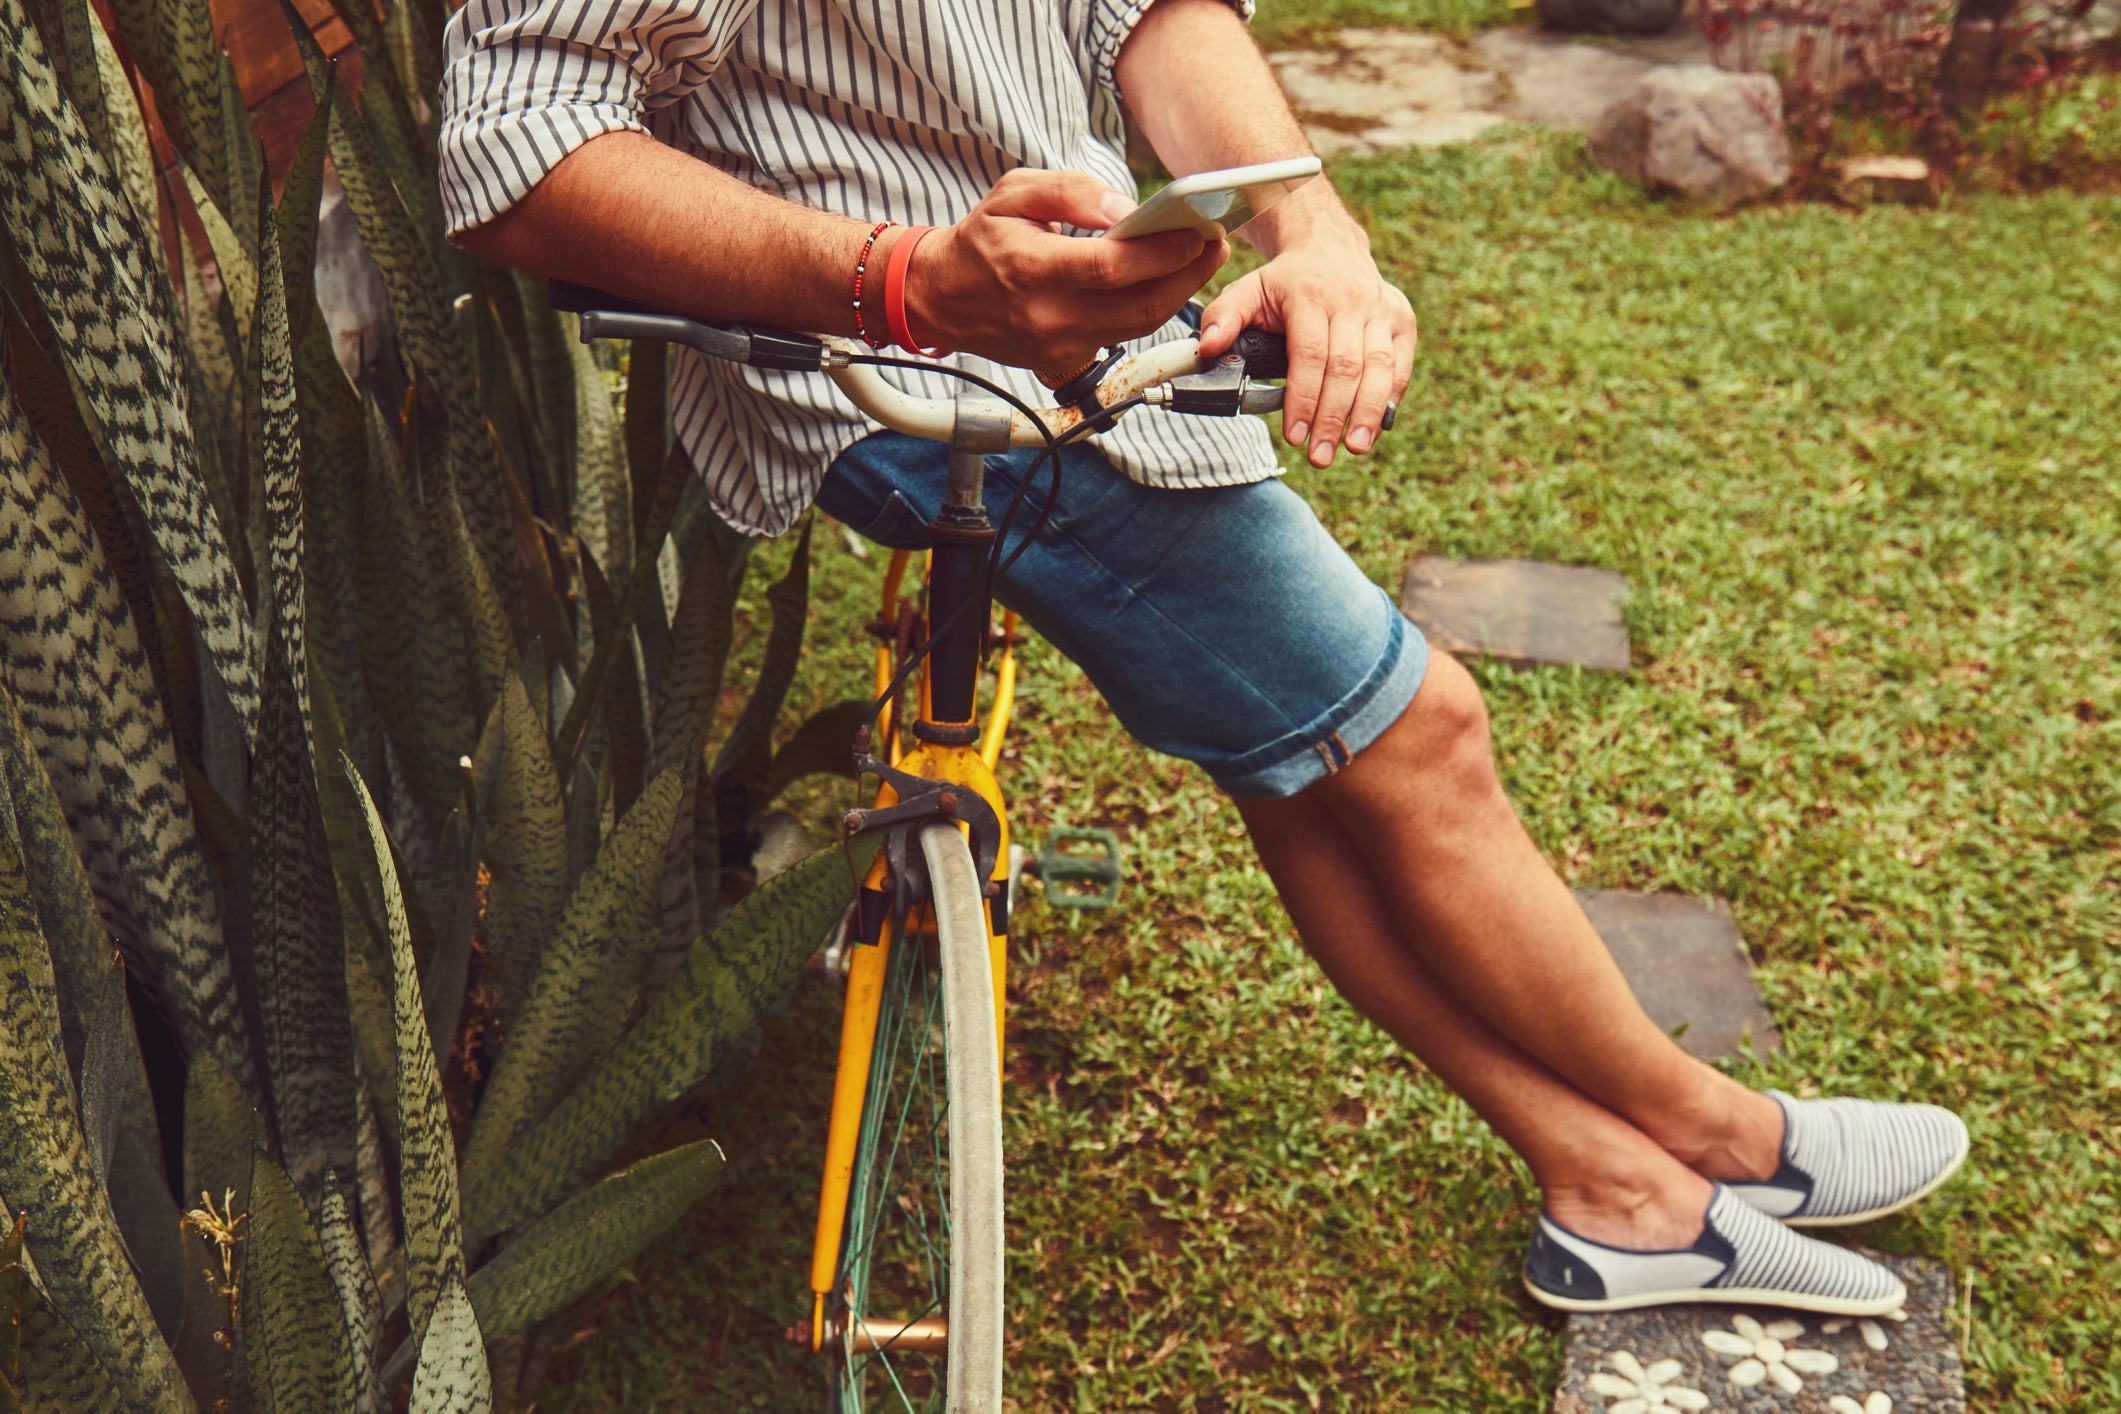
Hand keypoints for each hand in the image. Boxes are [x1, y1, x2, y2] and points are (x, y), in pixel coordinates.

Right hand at [902, 169, 1227, 370]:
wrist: (938, 298)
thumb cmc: (978, 241)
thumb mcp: (1012, 194)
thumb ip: (1070, 192)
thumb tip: (1125, 207)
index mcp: (1030, 271)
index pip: (1113, 267)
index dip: (1163, 252)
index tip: (1197, 230)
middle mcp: (1046, 317)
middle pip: (1139, 307)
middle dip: (1188, 276)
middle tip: (1215, 244)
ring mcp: (1057, 346)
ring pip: (1137, 327)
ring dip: (1178, 295)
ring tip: (1200, 259)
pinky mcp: (1064, 360)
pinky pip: (1120, 335)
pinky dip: (1148, 308)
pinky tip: (1164, 282)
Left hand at [1196, 201, 1415, 467]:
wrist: (1330, 247)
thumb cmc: (1284, 281)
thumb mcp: (1247, 289)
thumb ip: (1223, 318)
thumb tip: (1208, 349)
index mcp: (1310, 295)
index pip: (1309, 354)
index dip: (1303, 398)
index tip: (1293, 435)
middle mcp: (1351, 301)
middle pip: (1346, 368)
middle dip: (1333, 417)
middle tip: (1319, 456)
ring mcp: (1381, 310)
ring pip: (1380, 368)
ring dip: (1367, 413)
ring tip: (1353, 448)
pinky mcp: (1402, 319)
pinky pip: (1401, 364)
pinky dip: (1391, 398)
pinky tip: (1376, 427)